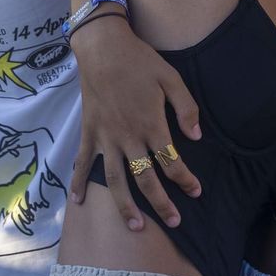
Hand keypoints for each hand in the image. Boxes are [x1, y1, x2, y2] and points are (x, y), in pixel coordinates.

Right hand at [67, 15, 202, 229]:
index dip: (186, 179)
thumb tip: (197, 135)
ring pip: (116, 179)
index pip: (171, 160)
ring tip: (136, 226)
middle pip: (146, 178)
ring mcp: (106, 137)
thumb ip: (186, 108)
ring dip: (125, 205)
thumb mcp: (171, 77)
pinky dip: (78, 183)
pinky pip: (82, 163)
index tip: (196, 191)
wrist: (103, 48)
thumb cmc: (140, 61)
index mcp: (151, 123)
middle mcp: (128, 136)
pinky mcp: (88, 133)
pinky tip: (78, 203)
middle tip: (175, 222)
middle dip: (162, 203)